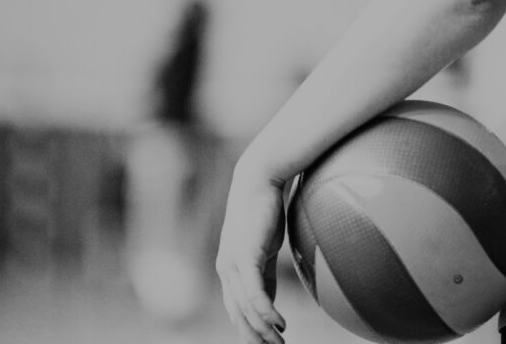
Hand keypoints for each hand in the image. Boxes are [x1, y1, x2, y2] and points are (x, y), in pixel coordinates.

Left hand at [216, 161, 287, 343]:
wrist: (260, 177)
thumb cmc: (265, 210)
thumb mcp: (265, 248)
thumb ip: (264, 271)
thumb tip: (273, 294)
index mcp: (229, 269)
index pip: (237, 309)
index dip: (251, 331)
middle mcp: (226, 269)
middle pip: (239, 315)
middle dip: (256, 338)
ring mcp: (233, 263)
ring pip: (247, 308)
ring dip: (264, 330)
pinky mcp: (245, 256)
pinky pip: (254, 293)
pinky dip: (266, 312)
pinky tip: (280, 324)